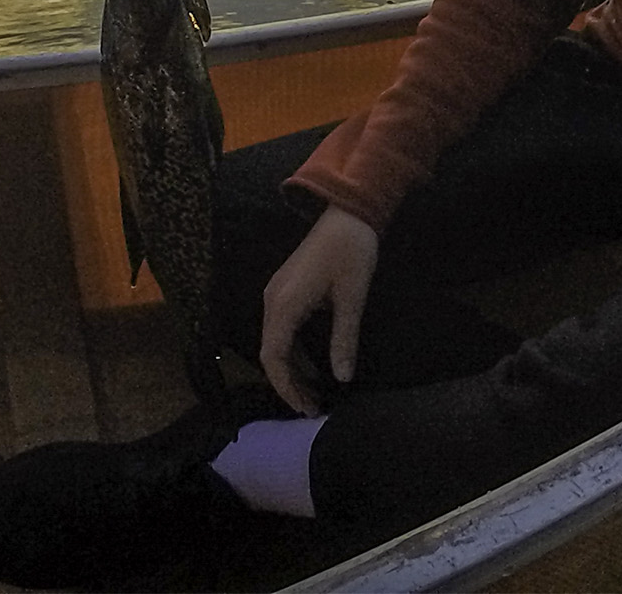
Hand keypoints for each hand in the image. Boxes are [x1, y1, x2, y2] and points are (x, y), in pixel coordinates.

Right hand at [259, 205, 379, 413]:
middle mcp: (273, 300)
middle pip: (270, 353)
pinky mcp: (285, 290)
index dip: (287, 387)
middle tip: (313, 409)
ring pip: (275, 343)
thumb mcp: (352, 298)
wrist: (348, 212)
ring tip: (315, 395)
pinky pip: (282, 330)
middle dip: (289, 384)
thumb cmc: (351, 251)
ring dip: (292, 370)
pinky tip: (313, 367)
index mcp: (284, 304)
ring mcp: (276, 294)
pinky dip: (294, 352)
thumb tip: (341, 378)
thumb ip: (344, 339)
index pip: (273, 357)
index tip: (308, 409)